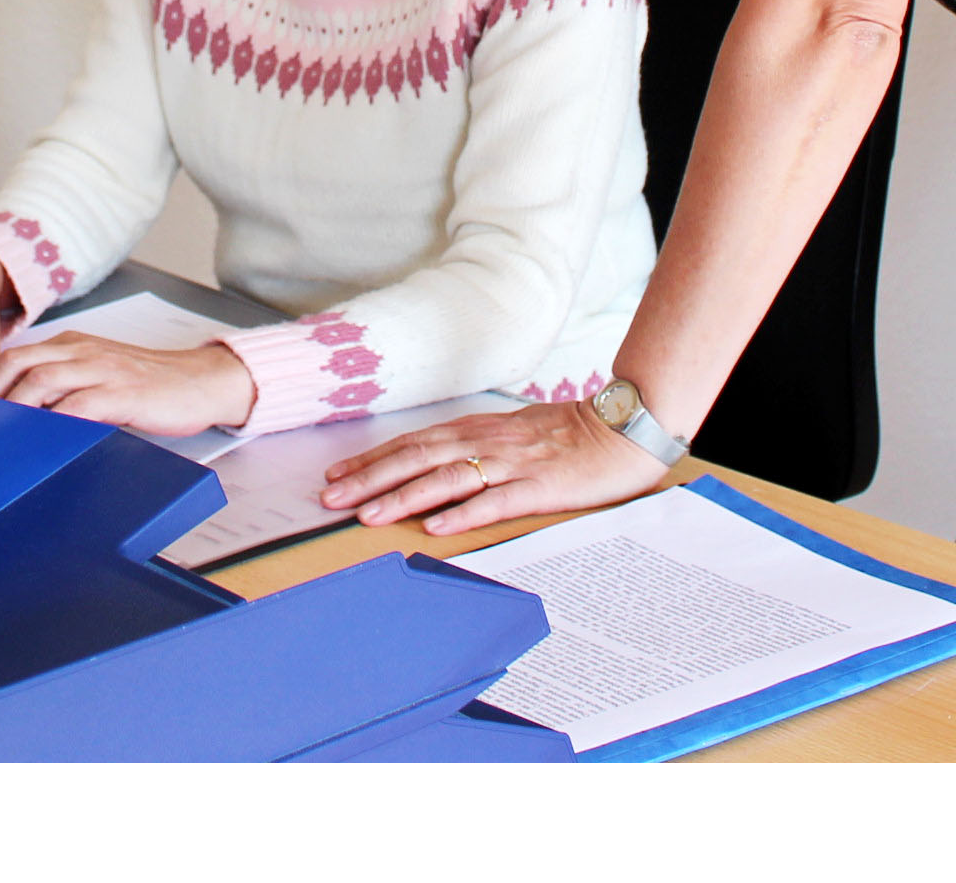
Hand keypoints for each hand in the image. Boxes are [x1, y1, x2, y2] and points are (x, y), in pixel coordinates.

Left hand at [0, 332, 257, 436]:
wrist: (202, 381)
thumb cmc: (152, 385)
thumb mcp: (103, 375)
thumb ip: (68, 387)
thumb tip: (25, 416)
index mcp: (75, 345)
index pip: (17, 356)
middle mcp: (84, 352)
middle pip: (20, 364)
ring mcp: (103, 370)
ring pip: (43, 381)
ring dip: (14, 408)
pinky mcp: (123, 394)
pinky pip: (80, 405)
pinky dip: (55, 421)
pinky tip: (42, 439)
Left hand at [320, 398, 665, 534]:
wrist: (624, 429)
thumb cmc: (570, 435)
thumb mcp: (515, 433)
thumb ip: (477, 446)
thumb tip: (436, 463)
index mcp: (480, 430)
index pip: (414, 443)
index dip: (373, 458)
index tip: (337, 473)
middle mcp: (488, 442)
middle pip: (418, 458)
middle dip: (371, 478)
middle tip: (331, 498)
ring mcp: (513, 464)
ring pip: (447, 478)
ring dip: (403, 496)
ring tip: (368, 514)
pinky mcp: (539, 487)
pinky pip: (495, 500)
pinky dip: (462, 513)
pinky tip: (435, 526)